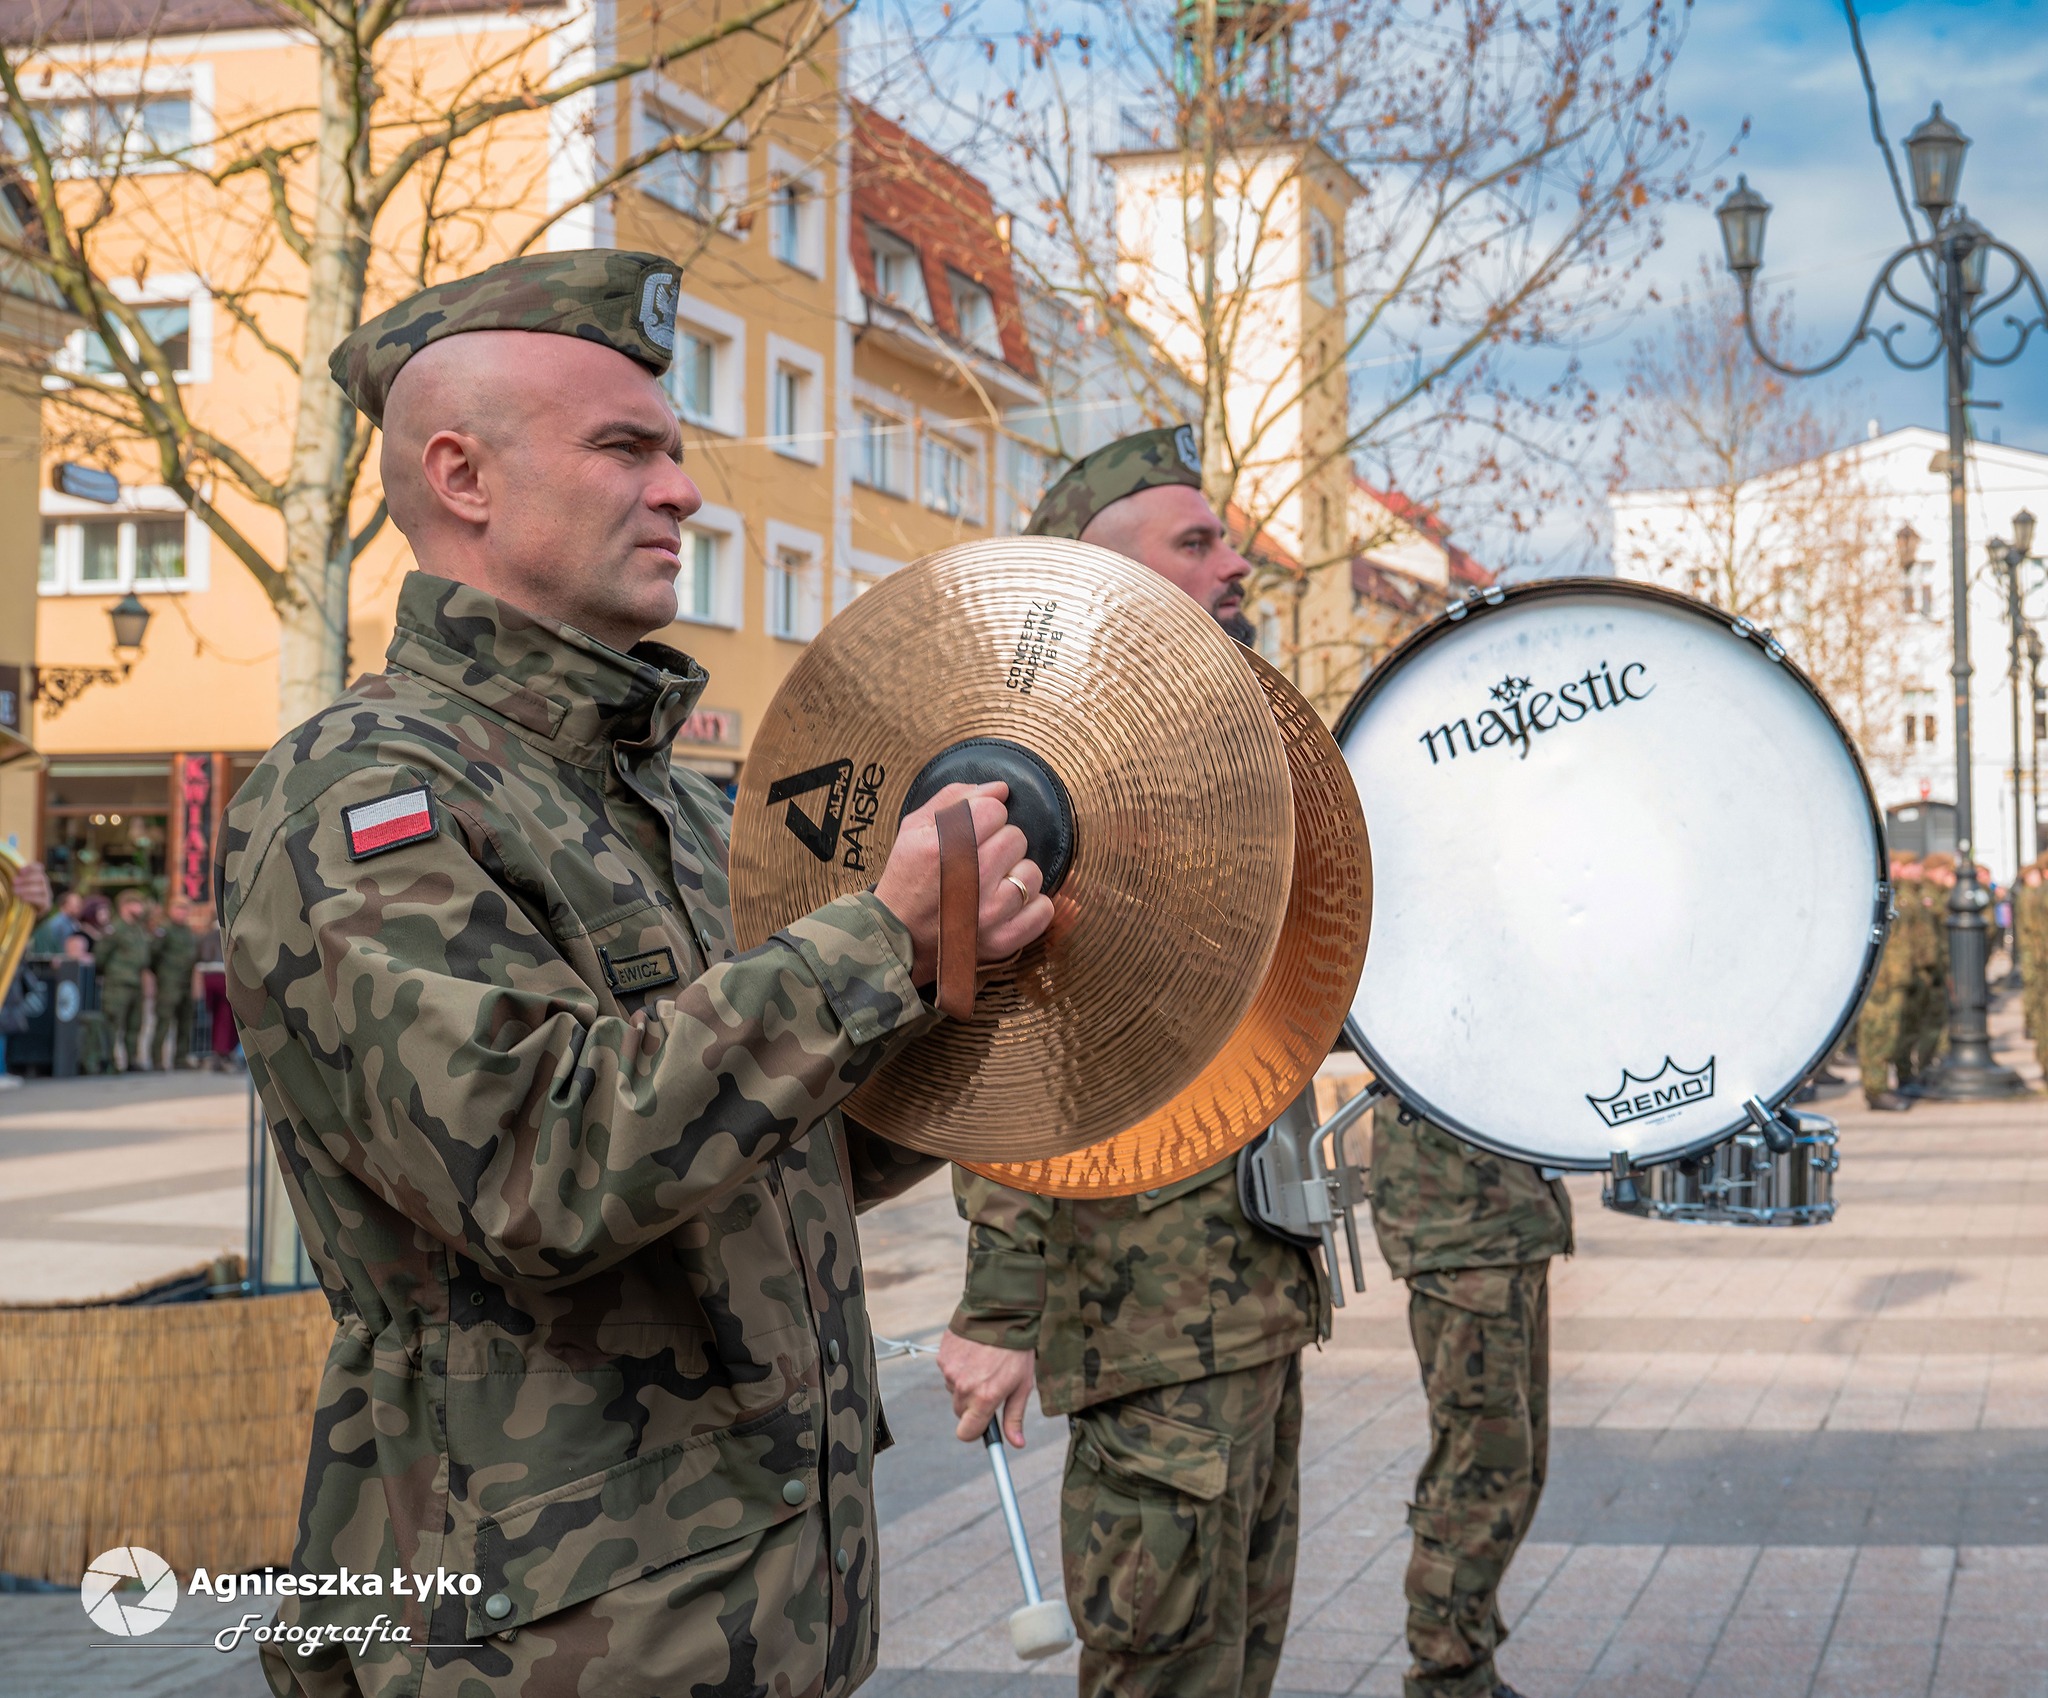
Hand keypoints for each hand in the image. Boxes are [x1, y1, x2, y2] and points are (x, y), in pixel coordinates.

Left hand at [11, 861, 50, 913]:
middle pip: (41, 877)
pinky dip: (31, 898)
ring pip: (41, 888)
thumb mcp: (17, 887)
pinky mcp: (47, 905)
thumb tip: (11, 877)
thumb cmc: (18, 898)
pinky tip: (22, 898)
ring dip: (27, 888)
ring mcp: (47, 895)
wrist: (24, 915)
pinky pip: (42, 900)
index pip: (39, 868)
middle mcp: (44, 885)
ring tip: (14, 891)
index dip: (31, 868)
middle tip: (13, 881)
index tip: (20, 871)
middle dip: (27, 878)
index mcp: (38, 877)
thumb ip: (16, 880)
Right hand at [872, 782, 1052, 985]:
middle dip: (1000, 843)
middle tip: (979, 859)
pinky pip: (1044, 909)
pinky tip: (1008, 904)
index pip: (994, 810)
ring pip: (1032, 872)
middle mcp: (972, 878)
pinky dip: (1032, 905)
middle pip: (1016, 837)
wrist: (898, 936)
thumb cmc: (907, 879)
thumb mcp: (914, 829)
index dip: (985, 817)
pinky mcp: (1003, 939)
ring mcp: (990, 912)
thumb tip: (1000, 788)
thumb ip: (954, 799)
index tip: (973, 831)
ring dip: (1016, 874)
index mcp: (946, 846)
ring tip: (993, 883)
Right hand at [937, 1329, 1035, 1447]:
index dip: (974, 1431)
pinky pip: (948, 1371)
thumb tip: (1017, 1444)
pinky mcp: (942, 1356)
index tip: (982, 1424)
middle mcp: (964, 1387)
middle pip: (960, 1412)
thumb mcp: (1022, 1385)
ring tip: (983, 1363)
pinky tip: (973, 1353)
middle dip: (973, 1404)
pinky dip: (958, 1366)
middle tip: (989, 1384)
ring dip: (965, 1383)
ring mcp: (950, 1371)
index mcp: (984, 1398)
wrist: (1000, 1312)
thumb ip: (1015, 1416)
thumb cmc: (1016, 1350)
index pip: (966, 1433)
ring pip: (954, 1390)